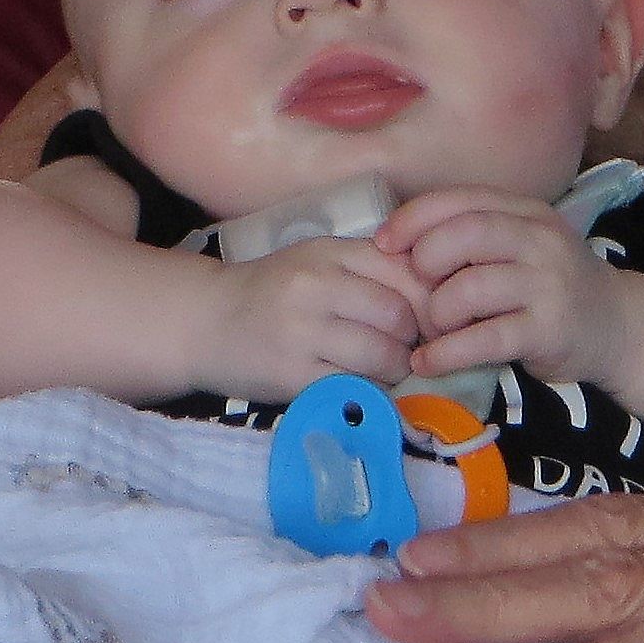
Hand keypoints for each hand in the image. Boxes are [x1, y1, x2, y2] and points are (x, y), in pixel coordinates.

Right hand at [193, 233, 422, 403]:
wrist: (204, 322)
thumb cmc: (274, 291)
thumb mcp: (321, 261)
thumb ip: (373, 270)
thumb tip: (439, 298)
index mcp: (331, 251)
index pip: (406, 272)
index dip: (431, 301)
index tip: (434, 320)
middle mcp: (316, 286)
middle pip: (399, 315)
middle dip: (415, 338)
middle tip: (411, 348)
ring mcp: (301, 332)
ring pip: (381, 354)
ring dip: (396, 369)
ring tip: (388, 369)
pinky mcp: (290, 375)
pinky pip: (352, 387)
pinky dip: (369, 391)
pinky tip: (363, 386)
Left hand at [380, 187, 631, 388]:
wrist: (618, 327)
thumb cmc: (551, 288)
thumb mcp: (521, 248)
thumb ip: (475, 239)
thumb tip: (398, 244)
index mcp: (526, 213)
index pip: (461, 200)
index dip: (414, 218)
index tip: (384, 244)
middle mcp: (539, 240)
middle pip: (465, 234)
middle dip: (424, 261)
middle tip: (415, 291)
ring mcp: (546, 284)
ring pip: (469, 288)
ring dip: (435, 314)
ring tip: (430, 331)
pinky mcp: (547, 330)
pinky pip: (483, 339)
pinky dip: (446, 353)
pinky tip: (428, 363)